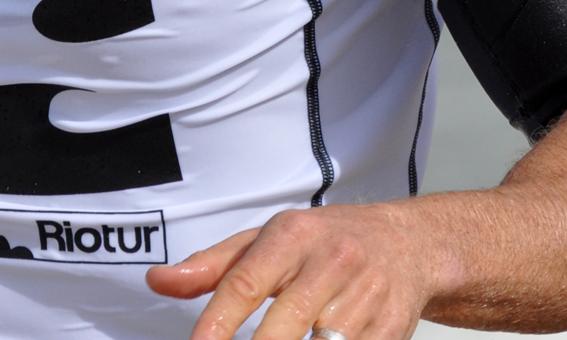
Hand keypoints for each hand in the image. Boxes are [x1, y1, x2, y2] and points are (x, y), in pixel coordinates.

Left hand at [145, 203, 447, 339]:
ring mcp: (364, 299)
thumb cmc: (323, 242)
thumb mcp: (266, 240)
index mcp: (292, 237)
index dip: (217, 324)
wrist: (407, 244)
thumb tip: (159, 281)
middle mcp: (330, 264)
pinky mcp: (389, 330)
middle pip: (283, 326)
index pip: (245, 283)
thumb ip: (211, 266)